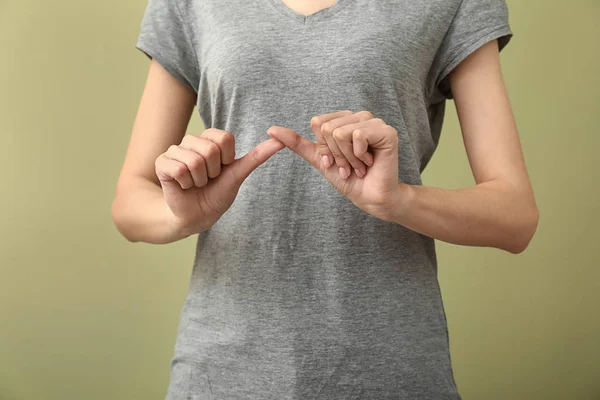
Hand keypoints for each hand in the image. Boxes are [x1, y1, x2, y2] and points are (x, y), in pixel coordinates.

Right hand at [155, 129, 284, 235]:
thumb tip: (281, 141)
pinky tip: (184, 186)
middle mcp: (191, 141)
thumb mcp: (238, 174)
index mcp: (210, 139)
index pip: (225, 139)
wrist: (198, 216)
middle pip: (210, 150)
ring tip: (196, 184)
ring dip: (200, 179)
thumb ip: (258, 156)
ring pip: (195, 160)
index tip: (223, 170)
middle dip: (213, 172)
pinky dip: (186, 184)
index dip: (227, 160)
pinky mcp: (162, 162)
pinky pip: (180, 169)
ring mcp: (175, 150)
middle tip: (208, 180)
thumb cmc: (217, 194)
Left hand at [267, 114, 410, 220]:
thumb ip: (297, 143)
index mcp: (345, 119)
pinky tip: (370, 162)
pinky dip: (358, 155)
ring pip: (341, 133)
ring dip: (347, 158)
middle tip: (349, 167)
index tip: (336, 161)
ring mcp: (375, 123)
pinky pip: (358, 136)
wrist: (369, 197)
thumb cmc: (348, 178)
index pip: (318, 124)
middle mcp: (360, 117)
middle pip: (328, 129)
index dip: (323, 148)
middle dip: (336, 155)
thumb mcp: (319, 159)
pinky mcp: (387, 132)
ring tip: (359, 166)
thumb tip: (271, 129)